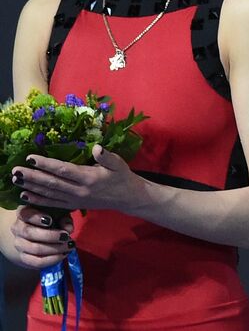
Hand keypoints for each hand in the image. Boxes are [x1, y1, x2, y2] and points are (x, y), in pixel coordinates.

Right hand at [9, 205, 73, 269]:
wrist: (36, 234)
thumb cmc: (51, 218)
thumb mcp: (58, 214)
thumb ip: (64, 218)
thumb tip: (68, 229)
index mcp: (24, 213)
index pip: (25, 214)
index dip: (36, 217)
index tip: (50, 220)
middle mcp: (17, 228)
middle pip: (29, 233)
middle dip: (50, 236)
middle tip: (66, 236)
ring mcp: (19, 244)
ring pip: (34, 249)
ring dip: (54, 249)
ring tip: (69, 246)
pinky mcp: (23, 257)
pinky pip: (35, 261)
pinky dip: (51, 259)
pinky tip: (63, 255)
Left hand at [12, 146, 150, 215]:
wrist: (127, 198)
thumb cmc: (122, 176)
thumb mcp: (119, 163)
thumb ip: (107, 156)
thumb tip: (97, 147)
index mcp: (90, 177)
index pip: (64, 170)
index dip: (46, 164)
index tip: (30, 158)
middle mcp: (79, 190)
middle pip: (52, 183)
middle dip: (32, 176)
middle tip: (16, 170)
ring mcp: (75, 199)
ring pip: (49, 194)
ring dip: (31, 187)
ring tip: (16, 180)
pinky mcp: (73, 205)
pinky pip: (52, 203)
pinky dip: (38, 199)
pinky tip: (25, 195)